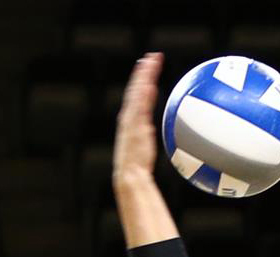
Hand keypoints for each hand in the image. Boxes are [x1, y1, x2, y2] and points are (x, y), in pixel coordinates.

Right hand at [113, 52, 163, 185]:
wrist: (130, 176)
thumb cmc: (138, 164)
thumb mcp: (143, 144)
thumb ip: (145, 131)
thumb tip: (149, 127)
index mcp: (130, 119)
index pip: (136, 94)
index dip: (141, 79)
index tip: (148, 66)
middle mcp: (128, 116)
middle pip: (135, 89)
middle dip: (142, 72)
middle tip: (151, 57)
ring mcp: (131, 121)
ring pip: (137, 94)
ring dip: (144, 78)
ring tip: (150, 63)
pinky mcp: (135, 128)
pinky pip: (140, 109)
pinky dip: (144, 96)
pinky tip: (150, 85)